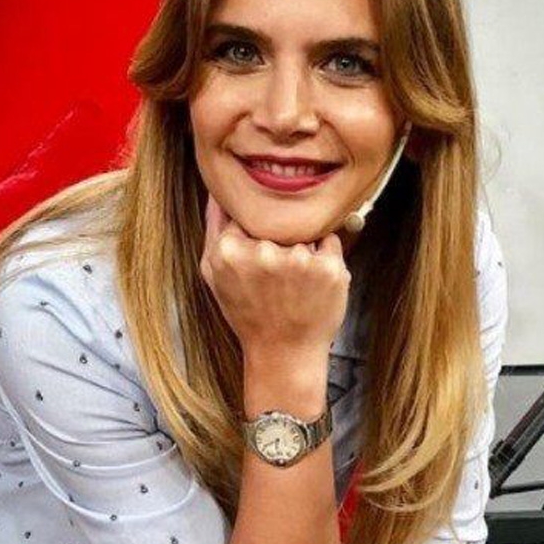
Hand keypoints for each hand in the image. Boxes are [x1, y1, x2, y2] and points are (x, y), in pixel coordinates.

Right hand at [199, 193, 351, 360]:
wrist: (283, 353)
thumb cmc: (248, 313)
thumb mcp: (214, 273)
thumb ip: (213, 228)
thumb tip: (219, 190)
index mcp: (230, 250)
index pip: (247, 213)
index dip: (255, 230)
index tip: (257, 250)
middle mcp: (264, 251)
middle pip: (277, 219)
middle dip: (279, 237)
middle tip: (276, 273)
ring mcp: (299, 259)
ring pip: (304, 229)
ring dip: (302, 247)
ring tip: (294, 282)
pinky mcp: (330, 268)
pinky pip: (330, 241)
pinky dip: (325, 255)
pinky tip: (312, 283)